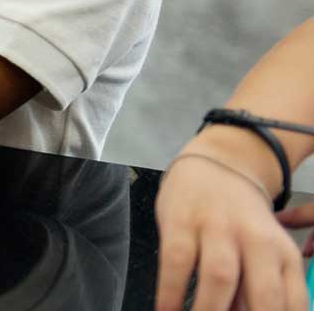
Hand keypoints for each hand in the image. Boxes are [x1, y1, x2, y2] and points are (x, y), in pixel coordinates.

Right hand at [154, 144, 307, 310]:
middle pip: (263, 294)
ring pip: (219, 278)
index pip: (292, 305)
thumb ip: (258, 290)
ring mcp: (217, 228)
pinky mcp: (181, 220)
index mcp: (284, 255)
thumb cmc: (242, 223)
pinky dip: (169, 292)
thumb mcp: (265, 253)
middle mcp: (257, 241)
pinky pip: (174, 262)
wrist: (217, 164)